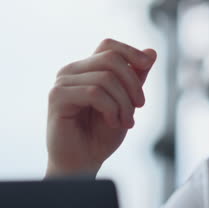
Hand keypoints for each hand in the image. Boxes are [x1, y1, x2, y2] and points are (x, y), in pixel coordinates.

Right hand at [45, 39, 156, 177]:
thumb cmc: (102, 134)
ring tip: (126, 121)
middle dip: (133, 83)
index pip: (109, 45)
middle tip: (139, 107)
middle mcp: (72, 71)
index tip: (147, 65)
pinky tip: (113, 122)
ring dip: (124, 103)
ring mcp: (62, 82)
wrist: (83, 162)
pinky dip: (111, 108)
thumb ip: (136, 78)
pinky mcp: (57, 97)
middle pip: (112, 59)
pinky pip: (94, 92)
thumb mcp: (127, 102)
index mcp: (87, 69)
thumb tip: (151, 51)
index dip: (130, 51)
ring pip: (106, 78)